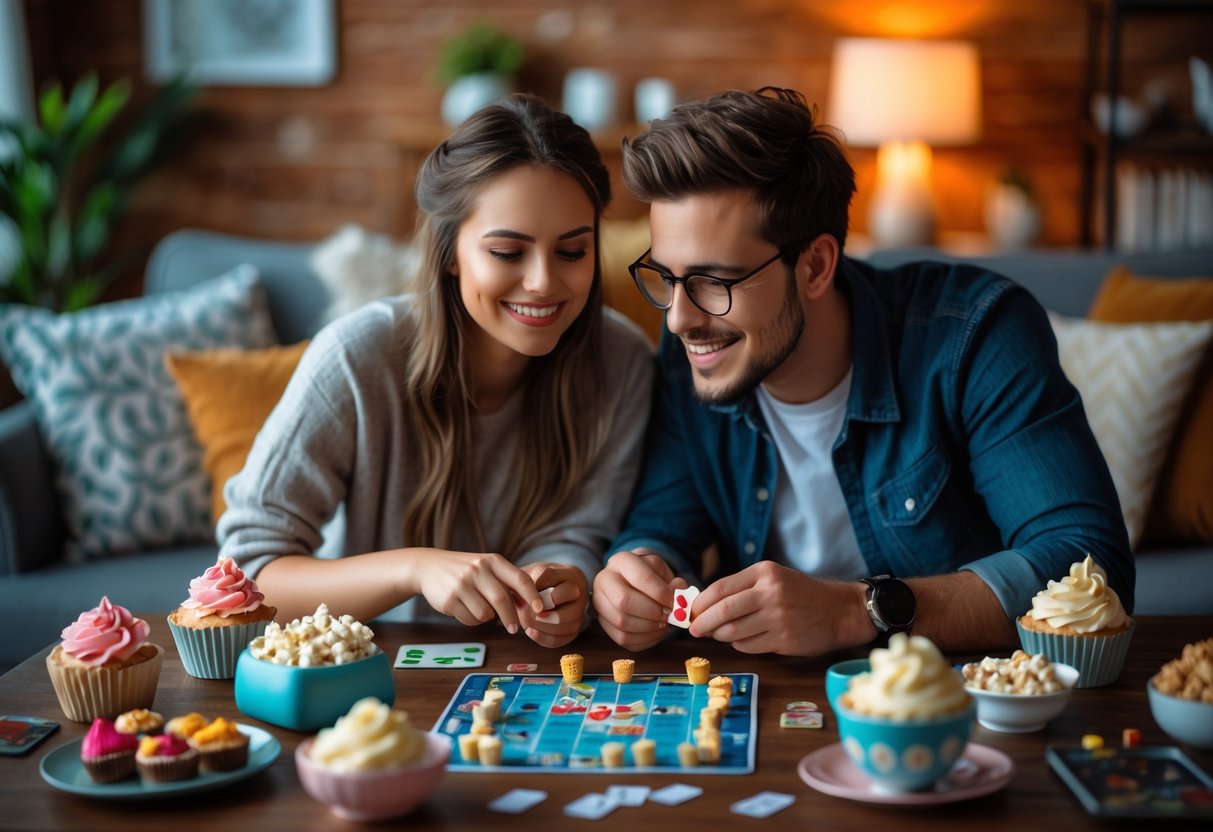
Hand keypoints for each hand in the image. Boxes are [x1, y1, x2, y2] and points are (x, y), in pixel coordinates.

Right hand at [407, 549, 542, 632]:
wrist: (428, 566)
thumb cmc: (466, 571)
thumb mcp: (486, 568)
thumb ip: (507, 583)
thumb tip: (531, 607)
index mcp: (493, 561)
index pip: (520, 578)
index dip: (532, 596)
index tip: (540, 610)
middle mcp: (479, 569)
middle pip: (503, 600)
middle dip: (511, 617)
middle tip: (515, 629)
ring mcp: (463, 584)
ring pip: (485, 613)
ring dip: (487, 618)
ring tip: (480, 609)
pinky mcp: (450, 599)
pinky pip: (470, 619)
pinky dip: (472, 620)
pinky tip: (465, 609)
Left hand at [518, 562, 587, 647]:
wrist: (546, 586)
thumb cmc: (541, 577)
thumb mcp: (538, 570)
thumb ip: (538, 580)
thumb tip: (533, 599)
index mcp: (575, 580)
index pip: (565, 592)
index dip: (546, 600)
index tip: (530, 601)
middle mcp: (581, 600)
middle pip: (563, 617)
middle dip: (541, 618)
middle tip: (524, 614)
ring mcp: (578, 617)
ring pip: (560, 631)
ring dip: (539, 628)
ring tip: (524, 621)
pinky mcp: (571, 632)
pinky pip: (558, 640)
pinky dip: (542, 638)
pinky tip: (530, 631)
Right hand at [593, 549, 684, 650]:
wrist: (631, 582)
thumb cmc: (650, 576)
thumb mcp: (663, 572)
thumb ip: (674, 583)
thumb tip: (679, 596)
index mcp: (622, 561)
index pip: (640, 577)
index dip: (660, 593)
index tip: (674, 602)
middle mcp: (604, 579)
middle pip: (623, 601)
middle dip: (651, 612)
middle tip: (668, 616)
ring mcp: (599, 602)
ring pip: (621, 622)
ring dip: (648, 628)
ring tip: (664, 624)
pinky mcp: (602, 622)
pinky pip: (621, 637)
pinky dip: (643, 639)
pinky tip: (656, 632)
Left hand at [689, 561, 854, 655]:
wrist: (840, 611)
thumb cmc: (800, 594)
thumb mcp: (774, 579)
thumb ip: (743, 589)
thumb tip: (705, 606)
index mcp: (764, 573)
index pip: (721, 588)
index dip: (701, 603)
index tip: (692, 612)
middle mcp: (771, 592)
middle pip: (723, 610)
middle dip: (703, 622)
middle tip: (694, 629)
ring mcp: (778, 617)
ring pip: (733, 631)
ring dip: (720, 636)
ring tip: (718, 634)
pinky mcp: (784, 639)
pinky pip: (749, 646)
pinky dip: (739, 644)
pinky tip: (744, 639)